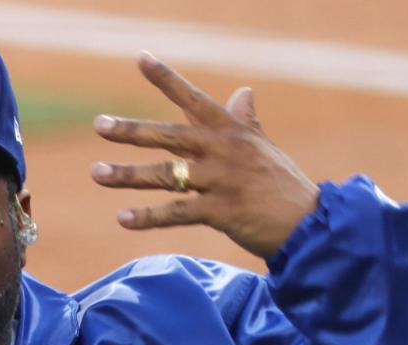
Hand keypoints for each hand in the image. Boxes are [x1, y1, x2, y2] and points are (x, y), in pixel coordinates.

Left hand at [91, 53, 319, 260]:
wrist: (310, 224)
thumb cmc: (284, 187)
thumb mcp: (264, 149)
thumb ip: (246, 122)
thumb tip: (243, 92)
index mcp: (233, 131)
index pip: (194, 100)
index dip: (167, 79)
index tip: (141, 58)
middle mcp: (224, 150)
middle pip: (170, 135)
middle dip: (132, 131)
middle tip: (100, 125)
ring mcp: (223, 180)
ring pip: (166, 174)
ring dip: (128, 176)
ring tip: (97, 174)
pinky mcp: (223, 211)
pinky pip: (177, 212)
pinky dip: (149, 217)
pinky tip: (123, 219)